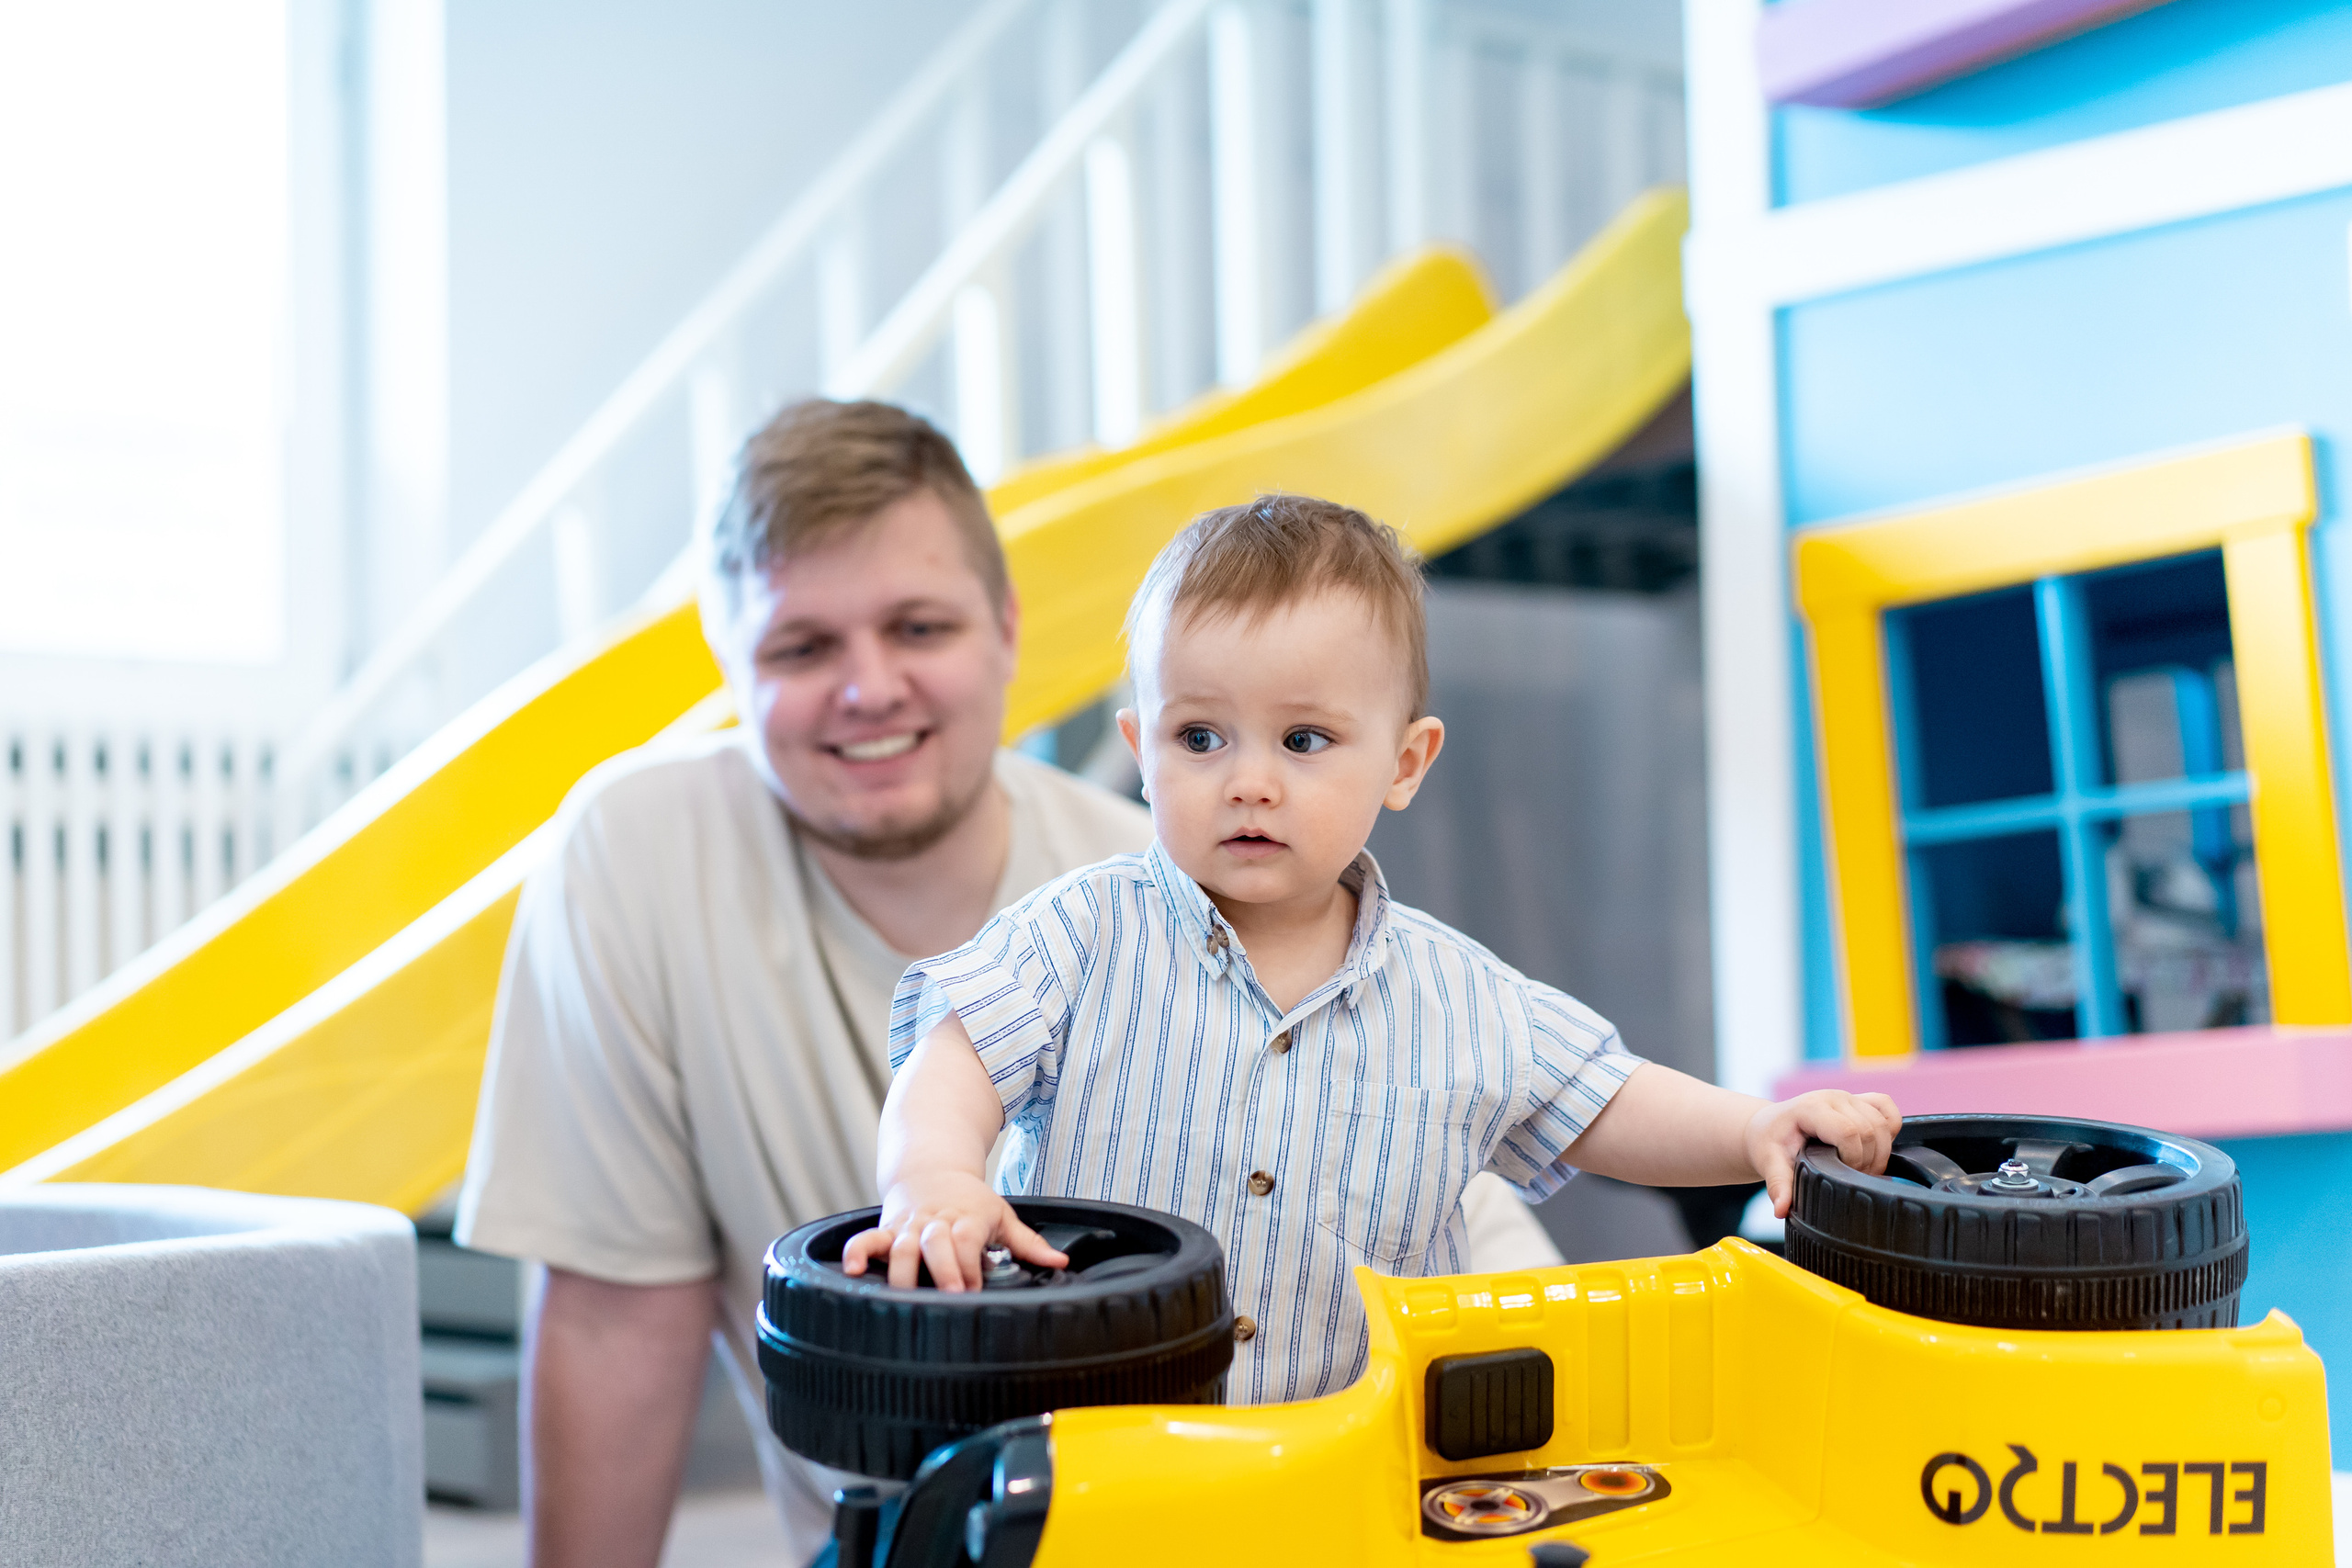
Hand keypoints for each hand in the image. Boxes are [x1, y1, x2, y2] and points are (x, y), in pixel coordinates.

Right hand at [839, 1168, 1067, 1290]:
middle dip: (942, 1269)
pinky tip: (852, 1271)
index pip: (967, 1240)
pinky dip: (857, 1252)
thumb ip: (1029, 1243)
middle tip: (949, 1296)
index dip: (969, 1265)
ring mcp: (909, 1226)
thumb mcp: (1002, 1214)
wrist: (931, 1168)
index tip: (973, 1291)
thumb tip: (1061, 1264)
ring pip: (901, 1245)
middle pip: (936, 1243)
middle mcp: (936, 1222)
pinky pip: (867, 1239)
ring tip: (901, 1294)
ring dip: (902, 1269)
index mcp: (967, 1219)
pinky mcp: (887, 1230)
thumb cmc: (971, 1200)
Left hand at [1746, 1090, 1900, 1218]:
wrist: (1769, 1127)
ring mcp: (1848, 1097)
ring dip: (1880, 1151)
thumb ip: (1778, 1185)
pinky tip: (1874, 1148)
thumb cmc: (1770, 1143)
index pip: (1848, 1131)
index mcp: (1811, 1108)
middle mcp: (1833, 1098)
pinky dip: (1890, 1129)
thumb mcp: (1769, 1163)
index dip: (1852, 1159)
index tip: (1839, 1173)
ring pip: (1883, 1123)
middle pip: (1871, 1130)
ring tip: (1859, 1168)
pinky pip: (1887, 1107)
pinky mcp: (1859, 1100)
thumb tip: (1782, 1210)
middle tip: (1849, 1176)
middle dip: (1866, 1161)